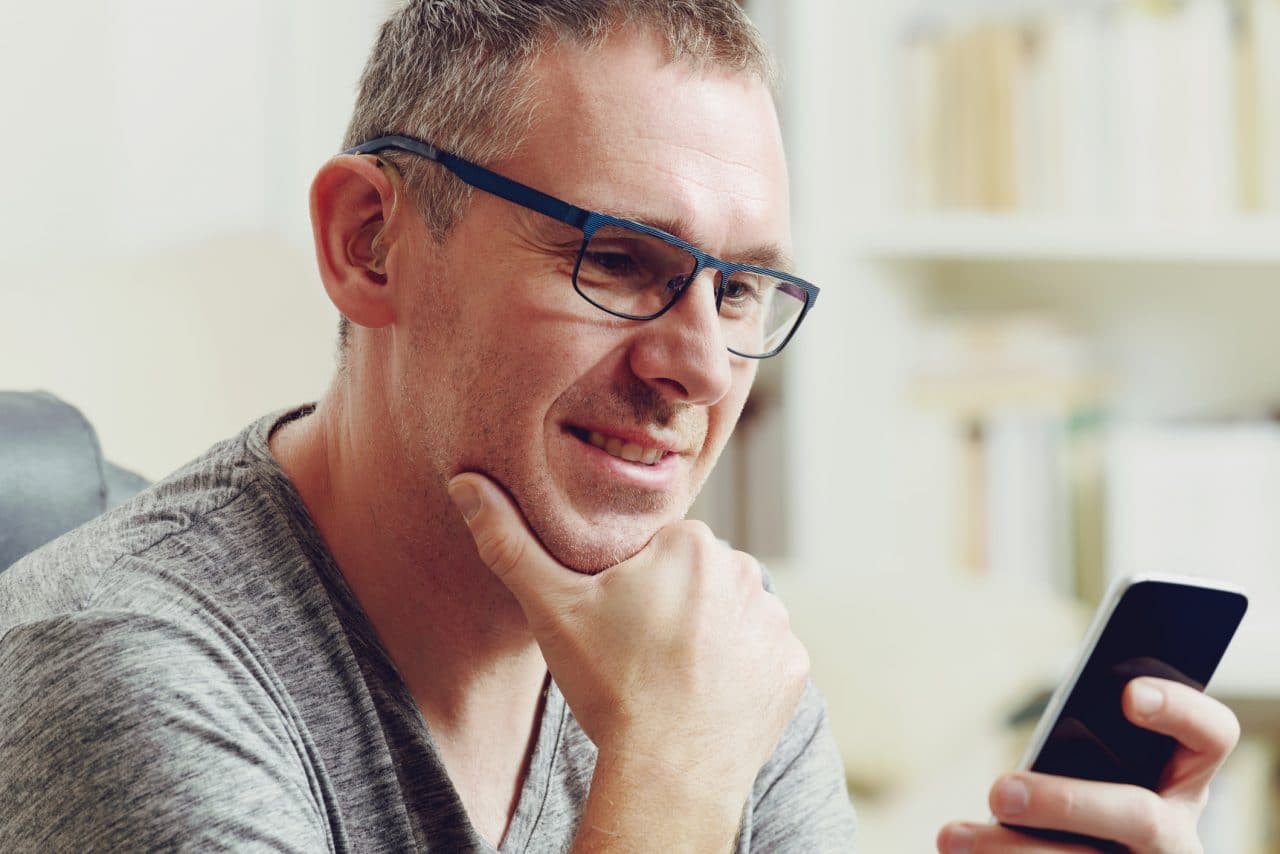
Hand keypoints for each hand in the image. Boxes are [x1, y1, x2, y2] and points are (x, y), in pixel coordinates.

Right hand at [447, 472, 809, 804]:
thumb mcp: (551, 608)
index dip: (631, 587)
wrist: (668, 772)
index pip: (658, 550)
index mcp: (692, 543)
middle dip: (672, 607)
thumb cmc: (610, 684)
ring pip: (730, 615)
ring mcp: (775, 620)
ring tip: (672, 677)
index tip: (617, 624)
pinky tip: (706, 696)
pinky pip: (761, 655)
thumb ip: (510, 541)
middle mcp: (745, 569)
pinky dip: (738, 672)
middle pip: (697, 580)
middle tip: (639, 653)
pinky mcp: (790, 665)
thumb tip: (466, 482)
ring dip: (708, 637)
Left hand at [936, 678, 1240, 852]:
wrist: (1103, 853)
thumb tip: (1037, 741)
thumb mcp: (1097, 768)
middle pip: (1138, 816)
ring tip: (952, 837)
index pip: (1210, 736)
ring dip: (1009, 850)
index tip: (1128, 694)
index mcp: (1181, 779)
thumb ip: (1081, 742)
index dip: (1180, 711)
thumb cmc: (1083, 795)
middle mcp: (1176, 834)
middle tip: (999, 791)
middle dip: (1065, 803)